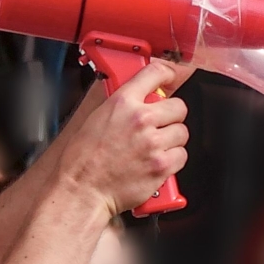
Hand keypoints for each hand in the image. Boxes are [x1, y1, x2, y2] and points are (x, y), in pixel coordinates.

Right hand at [59, 58, 189, 217]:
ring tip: (154, 149)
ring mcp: (153, 144)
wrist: (81, 190)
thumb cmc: (82, 161)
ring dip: (172, 140)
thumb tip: (140, 101)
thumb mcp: (96, 120)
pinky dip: (172, 161)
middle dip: (171, 117)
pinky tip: (156, 163)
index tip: (170, 78)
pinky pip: (181, 156)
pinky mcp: (161, 166)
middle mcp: (140, 120)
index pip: (155, 73)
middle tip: (160, 126)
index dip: (168, 74)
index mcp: (122, 103)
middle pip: (178, 107)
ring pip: (182, 133)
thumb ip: (122, 107)